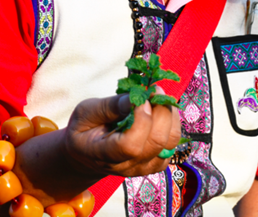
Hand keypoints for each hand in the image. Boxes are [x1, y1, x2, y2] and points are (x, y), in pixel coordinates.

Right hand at [62, 88, 181, 177]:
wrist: (86, 155)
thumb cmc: (84, 130)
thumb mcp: (86, 112)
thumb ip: (110, 106)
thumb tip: (137, 97)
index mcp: (104, 154)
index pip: (131, 146)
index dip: (142, 121)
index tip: (141, 98)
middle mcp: (127, 166)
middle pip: (156, 141)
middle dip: (161, 111)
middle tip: (154, 89)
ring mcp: (143, 167)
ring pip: (169, 142)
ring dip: (169, 115)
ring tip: (158, 98)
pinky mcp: (155, 164)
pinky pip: (173, 144)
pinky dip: (172, 124)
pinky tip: (160, 112)